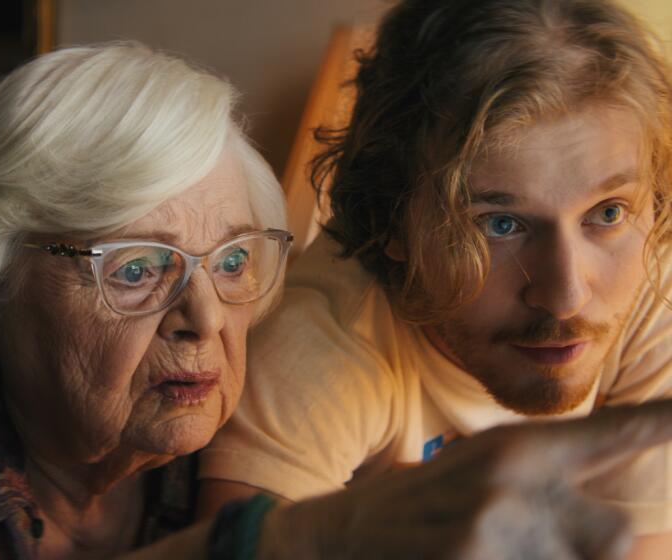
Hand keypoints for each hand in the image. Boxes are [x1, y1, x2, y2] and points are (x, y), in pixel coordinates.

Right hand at [273, 400, 671, 559]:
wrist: (336, 537)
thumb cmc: (413, 508)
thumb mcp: (475, 472)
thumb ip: (542, 484)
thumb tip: (616, 530)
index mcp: (513, 448)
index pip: (612, 434)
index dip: (666, 424)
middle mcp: (511, 482)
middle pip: (616, 533)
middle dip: (591, 549)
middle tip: (532, 543)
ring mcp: (492, 527)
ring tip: (493, 551)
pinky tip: (470, 556)